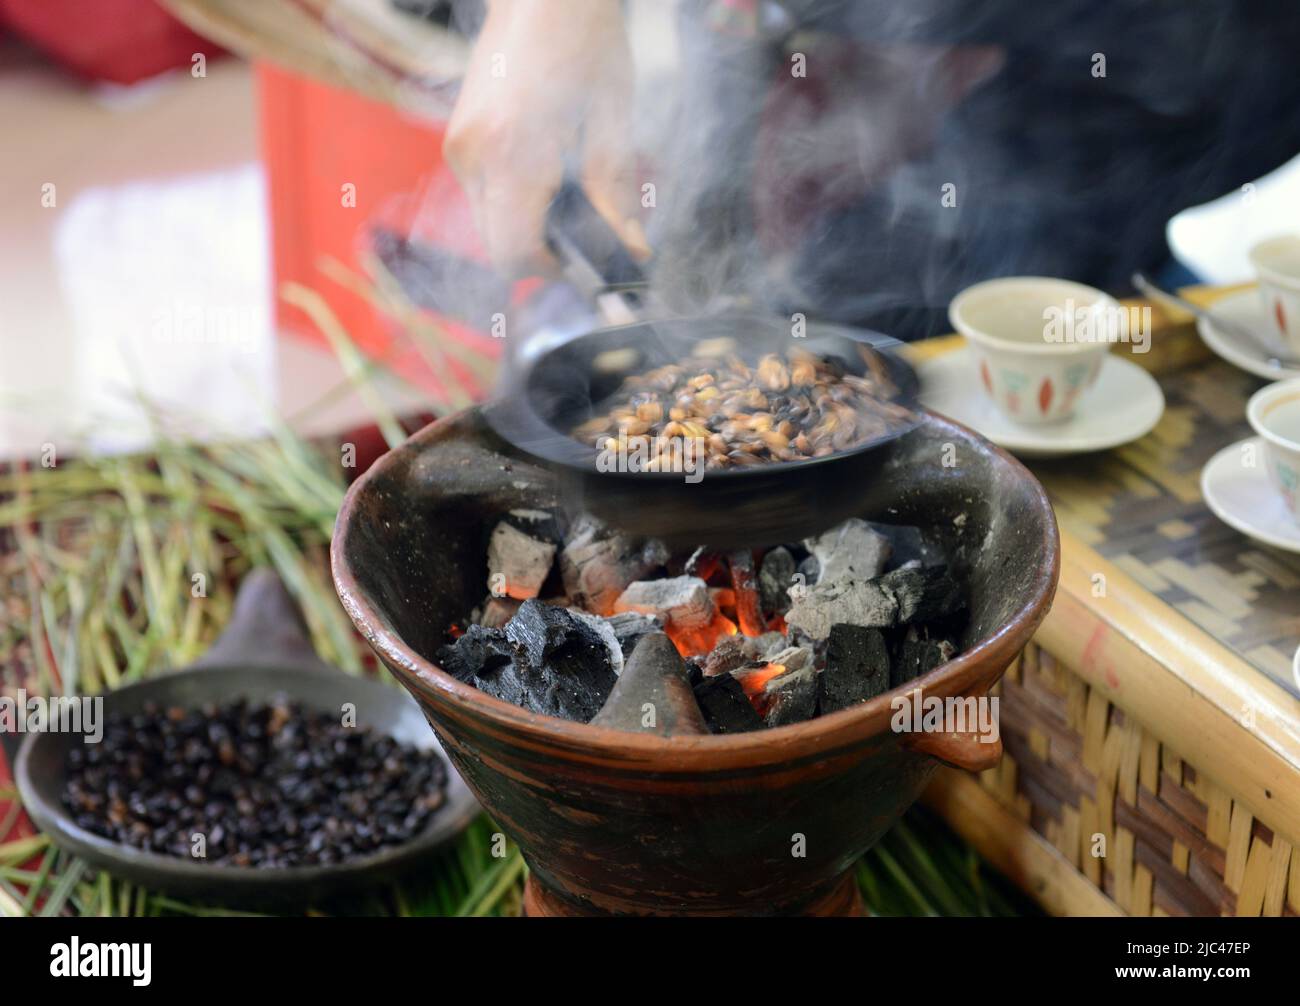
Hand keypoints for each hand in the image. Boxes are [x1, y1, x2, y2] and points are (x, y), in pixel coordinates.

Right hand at [442, 0, 646, 275]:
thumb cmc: (585, 42)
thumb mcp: (613, 121)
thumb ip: (617, 193)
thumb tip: (632, 250)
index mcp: (515, 152)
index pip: (515, 252)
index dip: (554, 270)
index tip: (586, 263)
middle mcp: (475, 155)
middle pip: (498, 247)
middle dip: (541, 252)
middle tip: (582, 236)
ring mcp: (459, 148)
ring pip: (488, 226)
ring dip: (526, 227)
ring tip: (565, 195)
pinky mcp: (456, 140)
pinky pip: (483, 197)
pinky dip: (512, 202)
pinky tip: (544, 171)